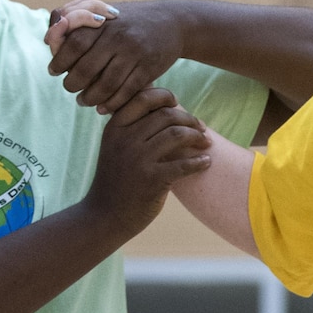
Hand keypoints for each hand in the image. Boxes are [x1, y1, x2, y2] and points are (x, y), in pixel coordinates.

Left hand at [46, 0, 184, 116]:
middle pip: (87, 67)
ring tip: (83, 101)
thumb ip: (74, 18)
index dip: (60, 60)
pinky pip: (126, 92)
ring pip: (106, 84)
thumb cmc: (127, 19)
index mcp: (103, 21)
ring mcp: (134, 53)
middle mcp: (118, 36)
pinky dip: (112, 104)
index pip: (74, 43)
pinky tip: (103, 108)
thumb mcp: (102, 10)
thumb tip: (50, 38)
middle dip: (73, 83)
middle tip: (70, 88)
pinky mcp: (149, 68)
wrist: (171, 22)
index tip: (54, 71)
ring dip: (90, 98)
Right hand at [84, 87, 211, 236]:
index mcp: (115, 127)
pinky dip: (199, 162)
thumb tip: (164, 108)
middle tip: (201, 128)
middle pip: (165, 115)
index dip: (165, 96)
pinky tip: (206, 162)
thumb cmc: (117, 180)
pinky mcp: (152, 180)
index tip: (178, 104)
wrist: (105, 216)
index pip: (143, 97)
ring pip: (176, 135)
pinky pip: (183, 164)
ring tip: (206, 143)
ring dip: (197, 137)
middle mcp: (125, 139)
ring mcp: (138, 160)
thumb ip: (132, 128)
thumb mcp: (115, 147)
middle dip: (189, 119)